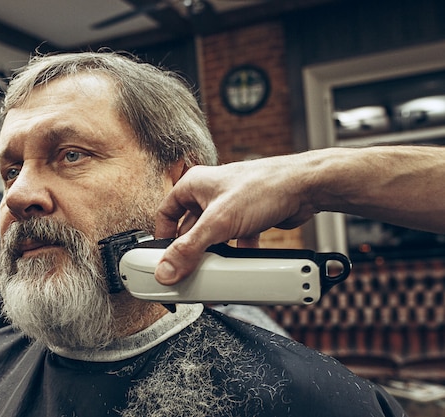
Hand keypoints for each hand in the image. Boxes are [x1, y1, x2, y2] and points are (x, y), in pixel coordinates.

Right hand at [154, 158, 314, 284]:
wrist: (305, 187)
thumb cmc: (263, 187)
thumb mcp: (218, 223)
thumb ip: (190, 250)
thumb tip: (166, 270)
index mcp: (194, 185)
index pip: (165, 213)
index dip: (162, 237)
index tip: (161, 258)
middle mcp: (209, 194)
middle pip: (189, 229)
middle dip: (190, 251)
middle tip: (187, 271)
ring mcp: (229, 206)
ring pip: (212, 236)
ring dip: (213, 254)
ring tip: (212, 270)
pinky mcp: (247, 218)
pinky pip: (233, 240)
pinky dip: (234, 254)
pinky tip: (238, 264)